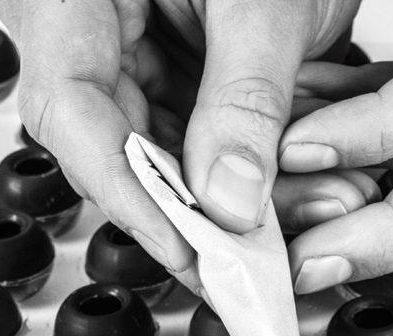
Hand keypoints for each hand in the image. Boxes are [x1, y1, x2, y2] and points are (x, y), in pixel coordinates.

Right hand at [0, 0, 371, 282]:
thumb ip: (246, 95)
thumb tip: (232, 199)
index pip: (76, 112)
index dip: (132, 194)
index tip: (191, 249)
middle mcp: (90, 26)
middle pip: (128, 145)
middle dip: (209, 207)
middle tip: (268, 252)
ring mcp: (134, 47)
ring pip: (177, 149)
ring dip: (249, 189)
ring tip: (316, 205)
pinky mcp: (179, 63)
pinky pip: (208, 130)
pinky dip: (260, 158)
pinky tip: (307, 178)